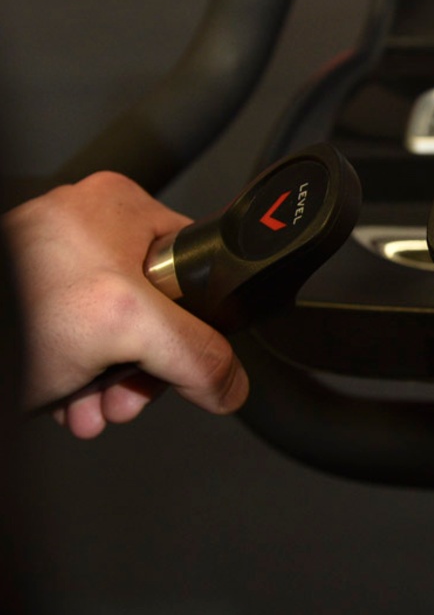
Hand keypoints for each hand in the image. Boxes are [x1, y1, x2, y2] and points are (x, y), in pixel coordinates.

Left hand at [4, 172, 248, 437]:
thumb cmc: (15, 308)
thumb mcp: (131, 329)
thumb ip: (198, 355)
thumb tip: (230, 383)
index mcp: (123, 207)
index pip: (196, 265)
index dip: (198, 320)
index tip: (181, 359)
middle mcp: (89, 226)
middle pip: (155, 307)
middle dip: (143, 367)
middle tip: (130, 394)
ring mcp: (54, 260)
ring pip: (112, 329)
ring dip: (110, 381)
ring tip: (93, 407)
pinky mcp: (28, 291)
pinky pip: (72, 335)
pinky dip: (74, 375)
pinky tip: (66, 399)